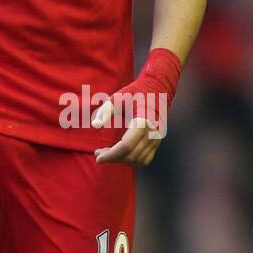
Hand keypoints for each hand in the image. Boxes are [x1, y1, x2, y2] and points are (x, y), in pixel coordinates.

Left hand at [92, 51, 178, 166]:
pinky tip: (120, 155)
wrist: (157, 90)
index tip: (98, 157)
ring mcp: (157, 139)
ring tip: (108, 153)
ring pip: (138, 160)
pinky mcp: (157, 142)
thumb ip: (105, 111)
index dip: (111, 155)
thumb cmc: (134, 93)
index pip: (126, 146)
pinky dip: (131, 161)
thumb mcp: (117, 98)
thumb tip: (95, 125)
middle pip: (130, 155)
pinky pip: (145, 160)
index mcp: (142, 121)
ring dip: (121, 161)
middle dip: (112, 158)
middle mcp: (152, 132)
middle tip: (98, 153)